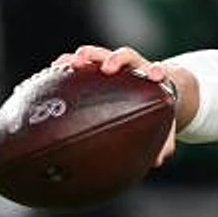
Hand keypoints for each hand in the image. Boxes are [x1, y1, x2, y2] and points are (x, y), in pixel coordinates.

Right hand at [55, 45, 179, 165]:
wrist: (148, 88)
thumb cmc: (156, 109)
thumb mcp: (163, 124)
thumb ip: (164, 142)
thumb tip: (157, 162)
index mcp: (151, 78)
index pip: (155, 70)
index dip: (155, 71)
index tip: (155, 75)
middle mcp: (131, 67)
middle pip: (125, 56)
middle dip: (116, 60)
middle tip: (107, 68)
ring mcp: (110, 63)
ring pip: (98, 54)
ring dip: (86, 56)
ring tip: (71, 63)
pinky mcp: (93, 65)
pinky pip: (79, 62)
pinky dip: (68, 63)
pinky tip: (53, 70)